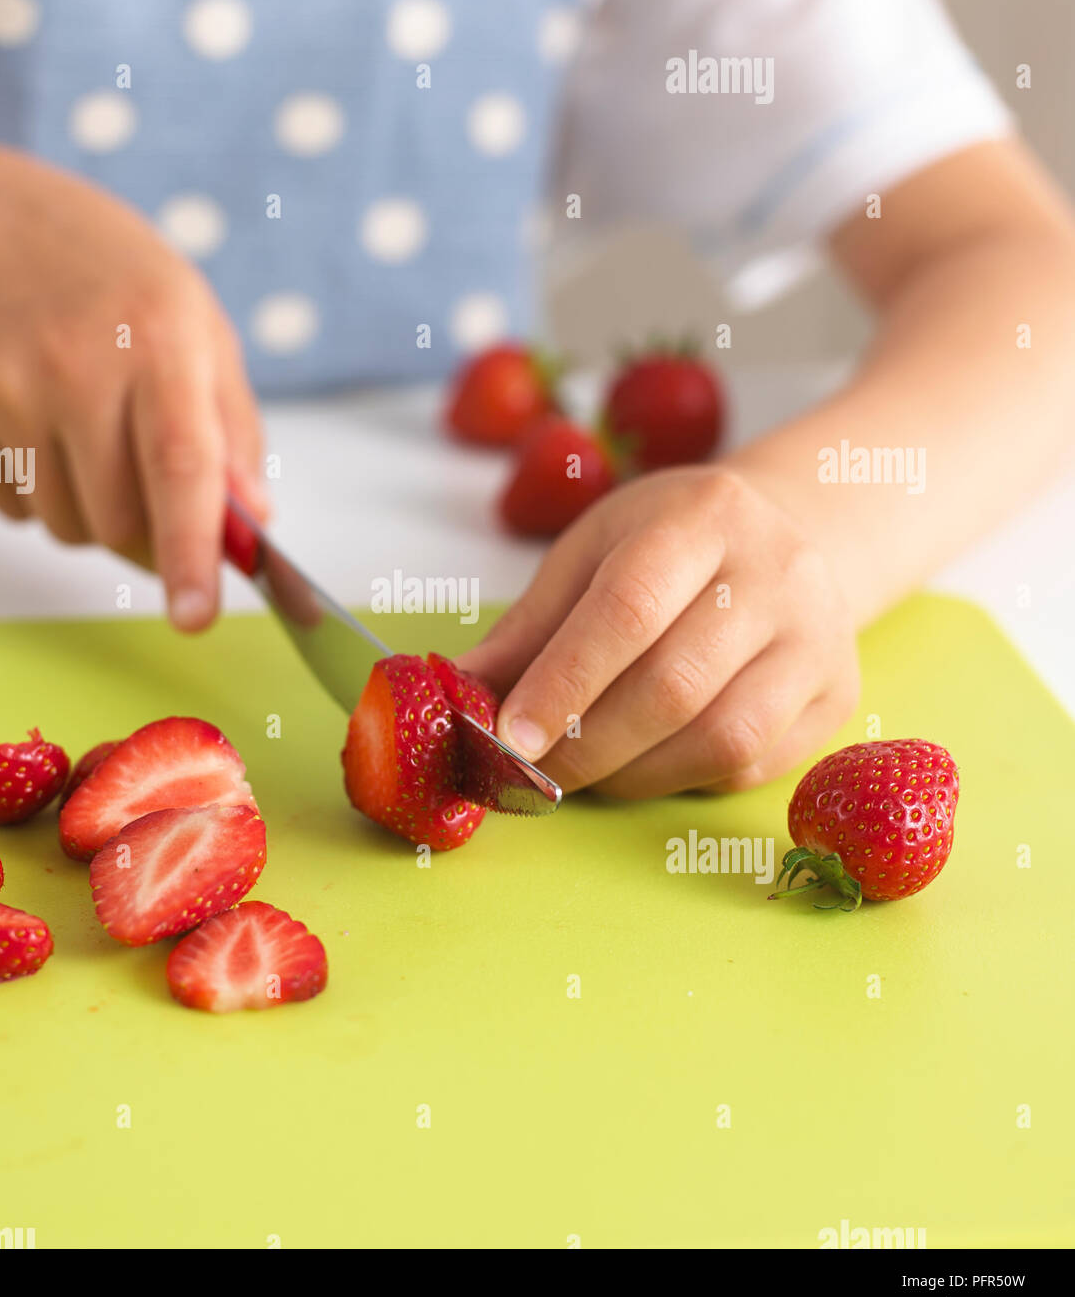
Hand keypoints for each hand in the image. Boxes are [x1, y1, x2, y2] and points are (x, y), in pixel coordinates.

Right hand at [0, 145, 267, 630]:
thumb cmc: (121, 291)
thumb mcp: (203, 335)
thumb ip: (234, 435)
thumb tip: (250, 527)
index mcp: (160, 340)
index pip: (179, 467)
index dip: (190, 551)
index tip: (195, 616)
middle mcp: (77, 362)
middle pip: (118, 521)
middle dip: (147, 536)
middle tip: (149, 489)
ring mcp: (5, 384)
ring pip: (65, 527)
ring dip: (91, 516)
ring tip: (89, 438)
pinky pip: (11, 511)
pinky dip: (36, 496)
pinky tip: (38, 426)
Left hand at [455, 466, 860, 797]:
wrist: (786, 534)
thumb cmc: (668, 543)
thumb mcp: (591, 553)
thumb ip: (529, 625)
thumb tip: (460, 692)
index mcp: (702, 516)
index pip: (628, 609)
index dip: (563, 682)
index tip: (508, 737)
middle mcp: (776, 571)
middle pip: (675, 683)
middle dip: (588, 745)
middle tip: (533, 773)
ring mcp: (818, 636)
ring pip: (723, 737)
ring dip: (634, 774)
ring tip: (584, 772)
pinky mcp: (837, 694)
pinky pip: (752, 765)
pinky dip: (682, 779)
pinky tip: (644, 764)